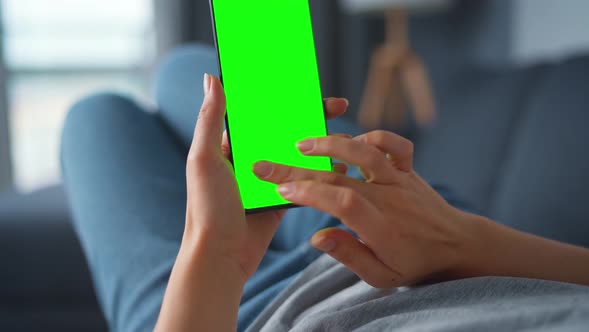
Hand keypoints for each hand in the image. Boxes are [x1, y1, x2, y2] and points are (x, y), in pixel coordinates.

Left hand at [184, 74, 348, 281]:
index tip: (306, 85)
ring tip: (344, 132)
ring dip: (320, 141)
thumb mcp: (204, 159)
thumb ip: (209, 119)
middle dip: (310, 115)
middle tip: (337, 106)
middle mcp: (251, 157)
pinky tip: (341, 162)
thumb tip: (211, 78)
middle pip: (285, 129)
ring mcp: (269, 177)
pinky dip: (321, 169)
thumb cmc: (207, 208)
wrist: (221, 256)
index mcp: (231, 144)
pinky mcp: (282, 197)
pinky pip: (304, 179)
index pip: (261, 111)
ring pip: (298, 152)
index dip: (283, 96)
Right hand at [254, 130, 475, 287]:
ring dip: (331, 144)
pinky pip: (394, 144)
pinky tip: (350, 144)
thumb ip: (349, 256)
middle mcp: (389, 198)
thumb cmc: (414, 263)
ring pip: (365, 152)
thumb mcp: (382, 276)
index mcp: (381, 228)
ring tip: (301, 144)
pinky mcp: (407, 169)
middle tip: (267, 166)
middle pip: (340, 176)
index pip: (342, 202)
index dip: (310, 193)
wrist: (455, 244)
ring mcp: (400, 180)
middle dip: (298, 170)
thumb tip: (316, 237)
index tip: (282, 190)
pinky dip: (372, 137)